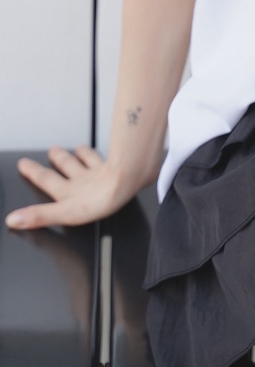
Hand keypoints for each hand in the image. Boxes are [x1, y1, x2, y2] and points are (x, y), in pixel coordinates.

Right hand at [4, 146, 140, 229]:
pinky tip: (106, 151)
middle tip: (52, 150)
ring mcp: (100, 172)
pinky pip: (108, 159)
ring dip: (80, 153)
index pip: (46, 179)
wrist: (128, 180)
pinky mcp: (118, 168)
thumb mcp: (65, 213)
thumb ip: (40, 216)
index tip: (23, 164)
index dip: (33, 172)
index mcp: (68, 191)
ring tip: (77, 148)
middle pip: (66, 166)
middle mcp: (82, 179)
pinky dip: (104, 154)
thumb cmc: (100, 198)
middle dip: (58, 159)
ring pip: (86, 160)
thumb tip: (14, 219)